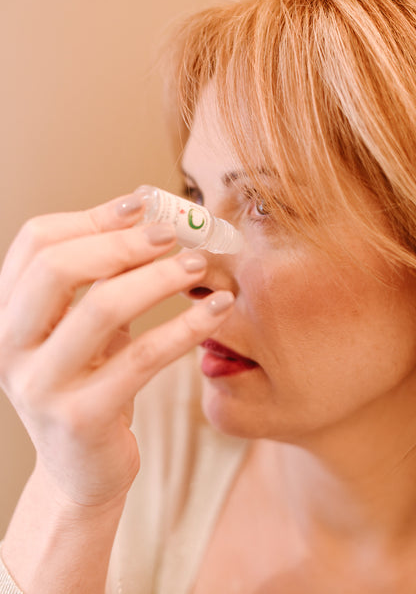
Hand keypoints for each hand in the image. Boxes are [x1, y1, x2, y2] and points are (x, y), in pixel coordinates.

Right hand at [0, 192, 233, 507]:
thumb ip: (103, 275)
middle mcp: (9, 346)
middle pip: (58, 267)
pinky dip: (184, 327)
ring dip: (159, 278)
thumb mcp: (87, 326)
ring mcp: (39, 384)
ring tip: (199, 265)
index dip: (92, 216)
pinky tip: (217, 310)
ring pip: (101, 308)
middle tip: (174, 233)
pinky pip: (141, 358)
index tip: (143, 203)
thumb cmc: (90, 383)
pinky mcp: (80, 417)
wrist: (82, 468)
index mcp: (7, 313)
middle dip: (122, 242)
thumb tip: (145, 213)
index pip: (36, 242)